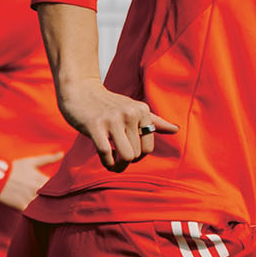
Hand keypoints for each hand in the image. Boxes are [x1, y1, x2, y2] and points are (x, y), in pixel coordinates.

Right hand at [0, 152, 58, 211]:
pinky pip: (32, 214)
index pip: (56, 187)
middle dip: (54, 200)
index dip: (58, 190)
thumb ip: (48, 159)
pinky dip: (36, 215)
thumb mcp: (30, 162)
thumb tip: (63, 154)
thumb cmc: (13, 168)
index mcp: (40, 178)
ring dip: (46, 208)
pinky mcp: (22, 207)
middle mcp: (37, 189)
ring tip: (50, 212)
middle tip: (57, 203)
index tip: (60, 192)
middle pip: (51, 198)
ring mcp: (29, 198)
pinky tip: (39, 216)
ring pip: (43, 206)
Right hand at [57, 78, 174, 171]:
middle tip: (117, 157)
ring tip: (112, 162)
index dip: (138, 156)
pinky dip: (107, 163)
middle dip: (126, 161)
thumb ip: (154, 121)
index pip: (148, 147)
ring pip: (125, 156)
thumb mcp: (133, 109)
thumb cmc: (108, 104)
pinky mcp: (95, 125)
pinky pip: (107, 153)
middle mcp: (130, 113)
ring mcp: (113, 119)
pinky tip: (105, 160)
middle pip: (136, 154)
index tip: (128, 153)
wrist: (79, 91)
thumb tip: (176, 130)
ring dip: (118, 166)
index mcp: (142, 110)